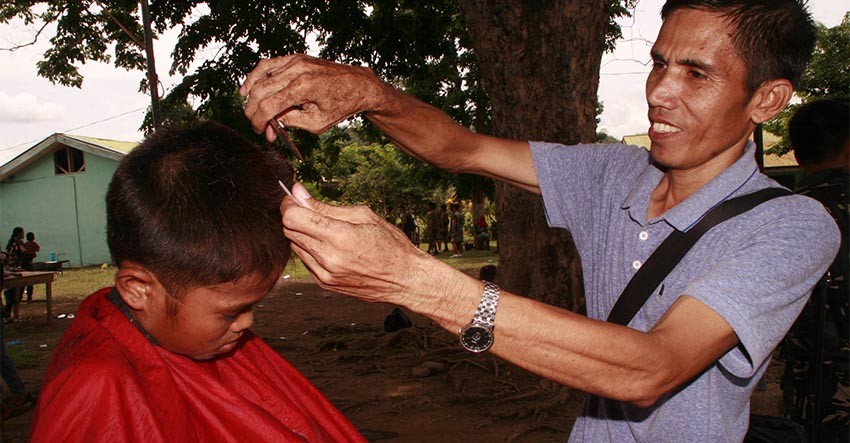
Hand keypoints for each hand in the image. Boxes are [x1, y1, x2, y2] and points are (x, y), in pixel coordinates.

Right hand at [240, 54, 383, 141]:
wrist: (358, 85)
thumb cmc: (341, 105)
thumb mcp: (317, 123)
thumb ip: (291, 122)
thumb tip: (271, 123)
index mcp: (303, 88)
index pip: (268, 106)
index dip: (259, 121)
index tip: (259, 132)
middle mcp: (296, 71)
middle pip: (261, 91)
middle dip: (254, 111)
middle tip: (257, 126)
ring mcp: (295, 61)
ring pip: (261, 75)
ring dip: (251, 94)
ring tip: (248, 109)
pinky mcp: (296, 58)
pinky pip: (269, 65)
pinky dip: (256, 76)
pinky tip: (248, 88)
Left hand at [280, 184, 431, 303]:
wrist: (404, 279)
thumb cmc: (390, 244)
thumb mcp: (362, 216)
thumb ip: (326, 206)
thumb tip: (298, 192)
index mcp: (340, 236)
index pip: (293, 217)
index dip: (289, 204)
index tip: (294, 199)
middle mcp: (328, 258)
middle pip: (289, 231)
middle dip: (294, 217)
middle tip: (307, 209)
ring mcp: (325, 274)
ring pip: (295, 247)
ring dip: (302, 234)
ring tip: (324, 230)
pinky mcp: (324, 284)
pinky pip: (305, 261)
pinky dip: (310, 250)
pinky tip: (329, 246)